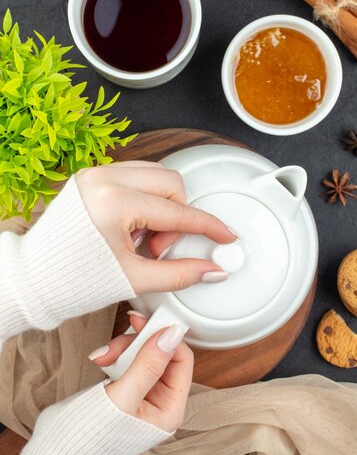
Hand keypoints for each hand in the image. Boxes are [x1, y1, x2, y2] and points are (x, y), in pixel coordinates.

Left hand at [75, 161, 235, 293]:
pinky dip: (143, 199)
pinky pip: (133, 176)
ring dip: (161, 206)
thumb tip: (213, 269)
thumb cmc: (72, 280)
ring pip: (154, 175)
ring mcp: (95, 174)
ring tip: (143, 240)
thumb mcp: (134, 279)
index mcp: (114, 203)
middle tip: (160, 248)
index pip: (177, 212)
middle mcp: (104, 179)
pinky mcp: (90, 177)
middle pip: (171, 184)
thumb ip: (180, 273)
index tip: (225, 234)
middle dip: (178, 217)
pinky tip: (132, 227)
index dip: (207, 227)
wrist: (33, 279)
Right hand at [89, 313, 192, 431]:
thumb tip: (172, 335)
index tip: (144, 324)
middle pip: (161, 352)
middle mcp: (160, 400)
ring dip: (122, 348)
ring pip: (143, 352)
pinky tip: (100, 361)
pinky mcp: (126, 386)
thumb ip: (147, 365)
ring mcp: (143, 393)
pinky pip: (128, 359)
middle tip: (115, 345)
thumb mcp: (122, 399)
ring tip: (102, 357)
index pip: (181, 359)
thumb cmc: (90, 439)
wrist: (58, 454)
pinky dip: (114, 355)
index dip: (164, 338)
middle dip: (136, 344)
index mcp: (170, 408)